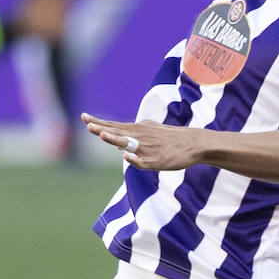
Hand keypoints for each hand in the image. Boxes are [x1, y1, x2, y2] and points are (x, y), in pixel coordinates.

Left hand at [82, 113, 203, 170]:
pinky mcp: (156, 161)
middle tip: (88, 125)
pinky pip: (142, 161)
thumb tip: (115, 145)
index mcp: (137, 130)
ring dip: (115, 139)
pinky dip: (134, 159)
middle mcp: (140, 137)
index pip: (113, 126)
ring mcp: (147, 149)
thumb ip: (133, 136)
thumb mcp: (151, 131)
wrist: (193, 144)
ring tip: (103, 135)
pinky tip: (126, 156)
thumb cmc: (171, 138)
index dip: (98, 123)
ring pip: (128, 143)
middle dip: (102, 129)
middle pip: (117, 132)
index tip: (84, 117)